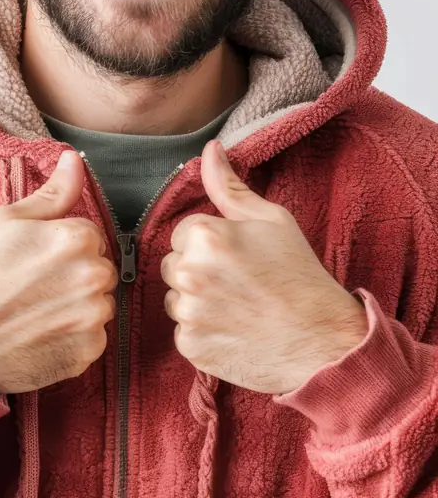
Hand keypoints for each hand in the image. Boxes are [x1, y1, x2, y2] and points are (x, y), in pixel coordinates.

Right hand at [0, 151, 117, 394]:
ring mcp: (92, 319)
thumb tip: (75, 160)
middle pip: (99, 270)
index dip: (61, 248)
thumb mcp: (3, 222)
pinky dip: (73, 338)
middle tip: (35, 288)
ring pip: (99, 305)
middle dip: (75, 276)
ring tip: (37, 312)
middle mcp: (92, 278)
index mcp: (76, 239)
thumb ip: (51, 193)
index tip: (36, 262)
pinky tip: (42, 335)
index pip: (90, 236)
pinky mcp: (88, 353)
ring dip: (77, 308)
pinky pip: (93, 338)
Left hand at [160, 139, 368, 394]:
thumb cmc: (299, 275)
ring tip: (239, 307)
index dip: (212, 245)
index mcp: (205, 236)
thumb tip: (210, 150)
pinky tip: (235, 330)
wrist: (323, 341)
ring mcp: (187, 314)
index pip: (184, 233)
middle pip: (174, 265)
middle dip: (199, 271)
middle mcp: (189, 274)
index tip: (239, 258)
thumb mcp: (272, 220)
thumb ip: (230, 186)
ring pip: (176, 300)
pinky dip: (204, 333)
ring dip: (198, 303)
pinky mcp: (190, 347)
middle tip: (240, 283)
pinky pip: (184, 332)